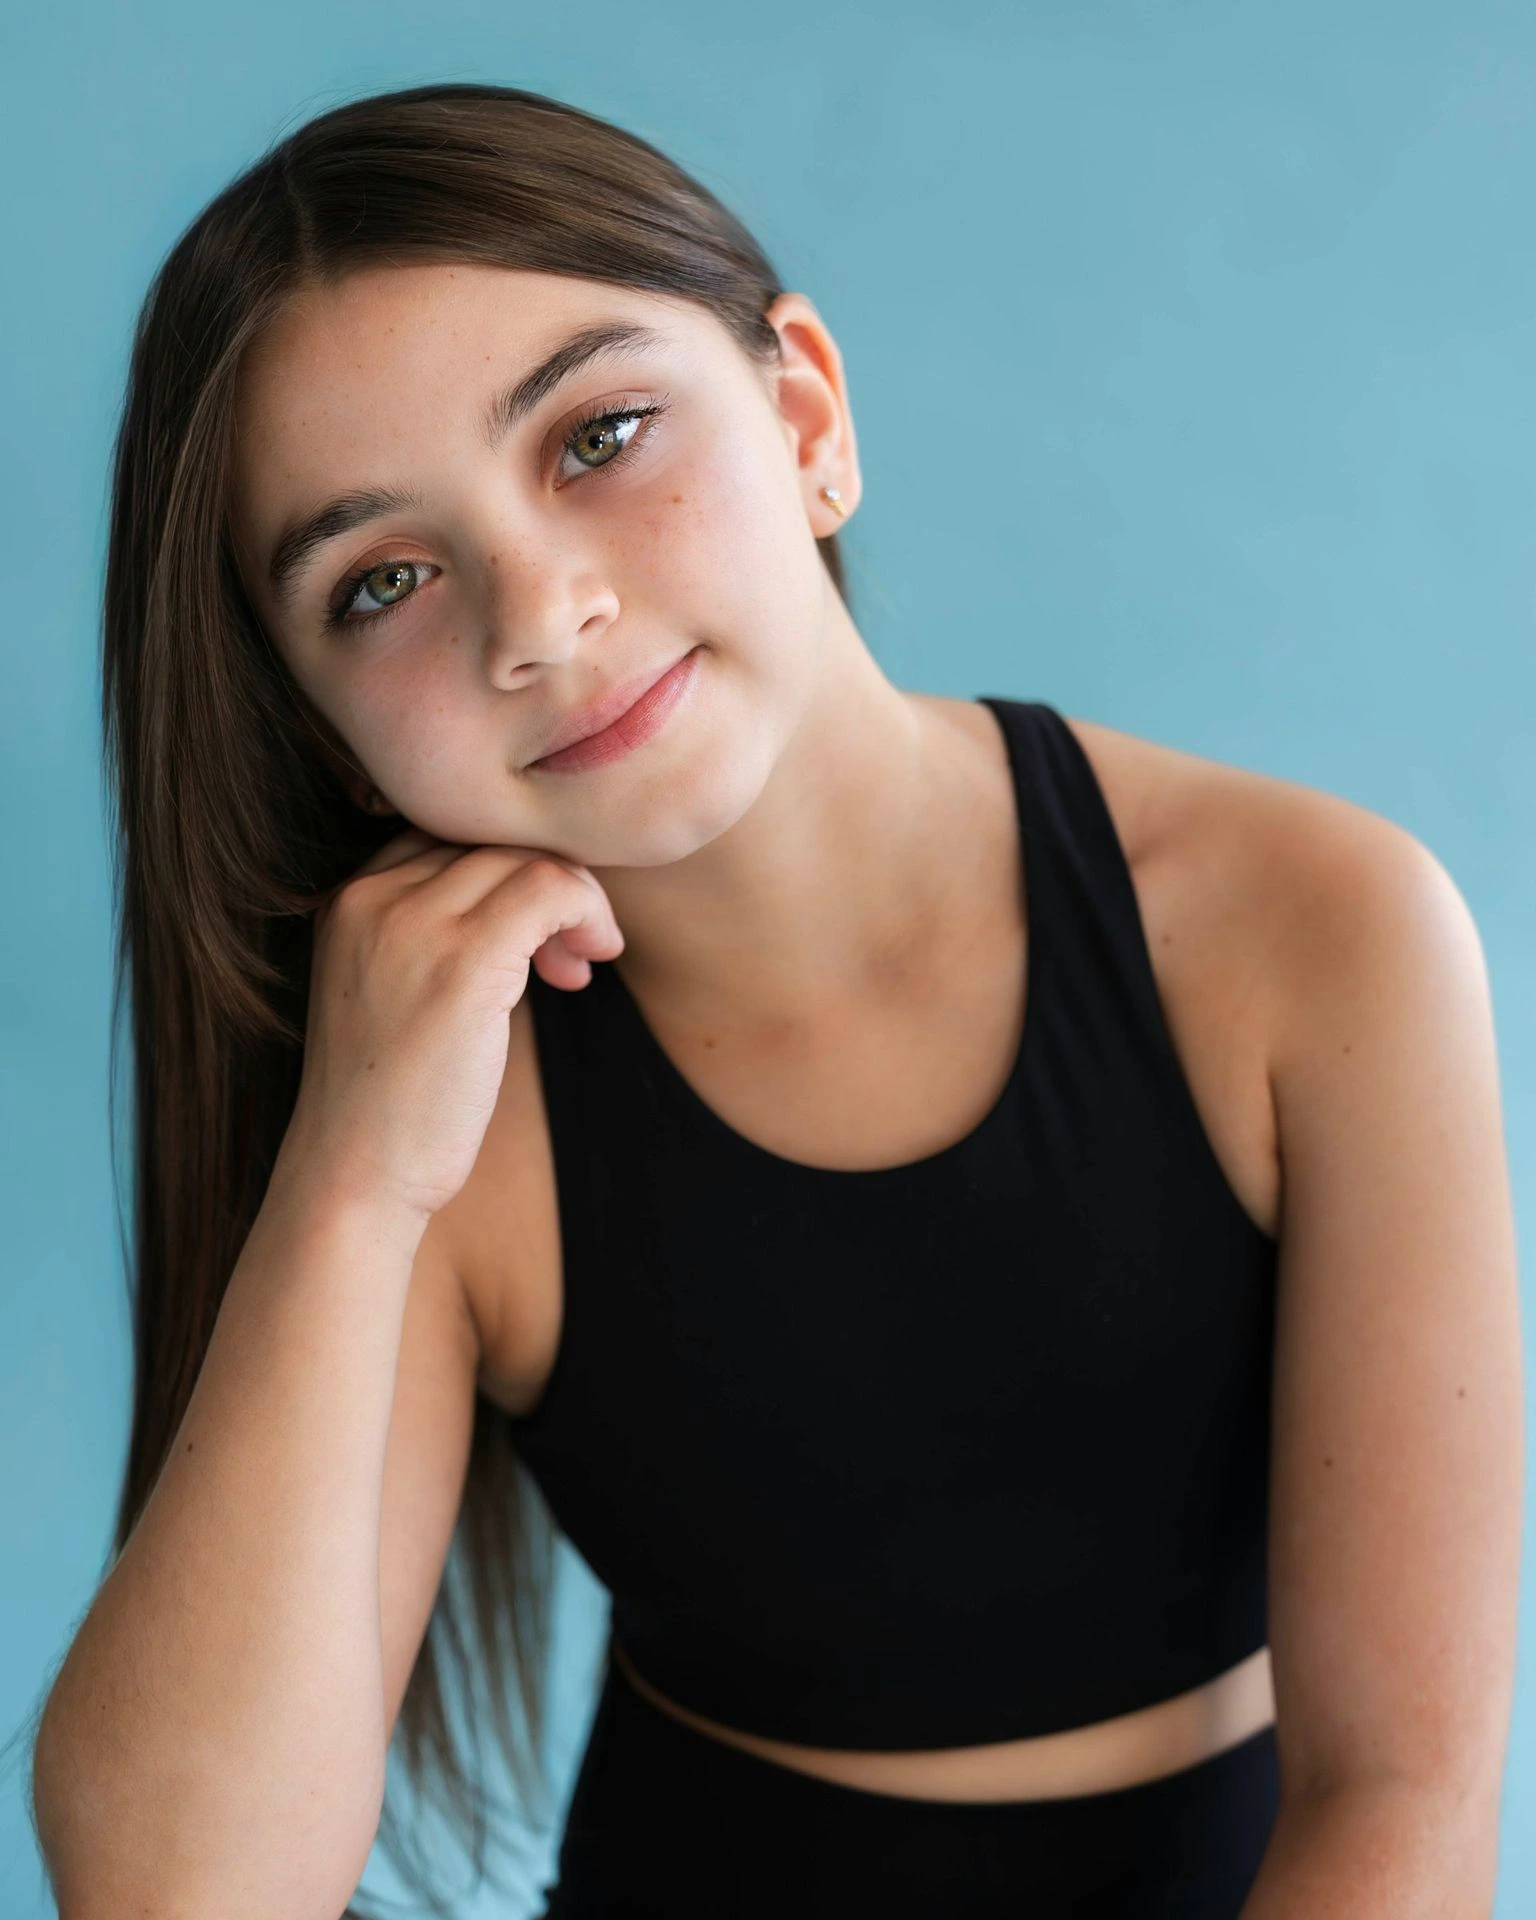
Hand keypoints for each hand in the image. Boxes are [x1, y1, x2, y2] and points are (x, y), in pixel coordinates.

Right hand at [275, 827, 623, 1223]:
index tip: (535, 938)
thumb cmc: (388, 1100)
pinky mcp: (463, 961)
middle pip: (491, 841)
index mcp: (347, 900)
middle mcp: (371, 896)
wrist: (355, 1174)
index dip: (506, 874)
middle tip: (570, 958)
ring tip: (579, 966)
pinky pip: (550, 889)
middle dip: (547, 888)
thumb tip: (532, 899)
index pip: (449, 836)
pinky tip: (585, 966)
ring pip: (526, 857)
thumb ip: (437, 933)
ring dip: (576, 902)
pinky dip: (585, 914)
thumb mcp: (394, 992)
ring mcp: (413, 923)